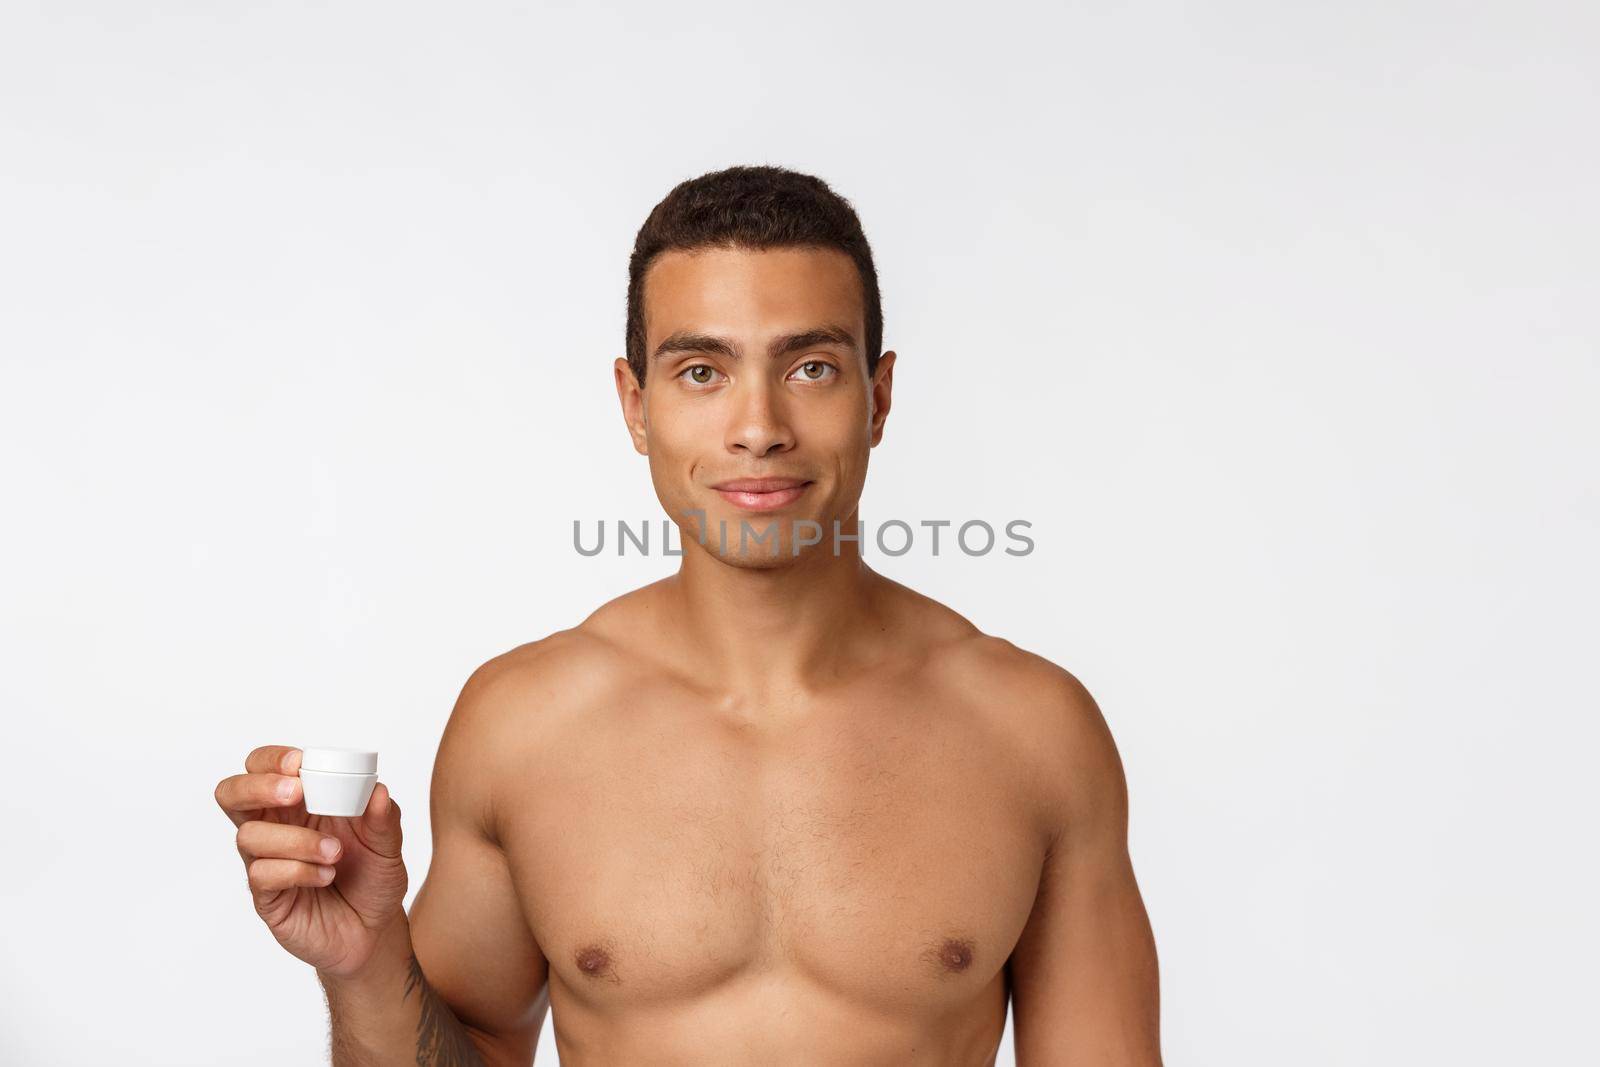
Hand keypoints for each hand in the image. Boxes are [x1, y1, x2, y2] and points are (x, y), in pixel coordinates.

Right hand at [215, 745, 408, 977]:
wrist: (375, 930)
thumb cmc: (373, 878)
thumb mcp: (388, 844)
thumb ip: (384, 817)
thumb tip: (377, 790)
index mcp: (299, 804)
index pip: (262, 767)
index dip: (272, 759)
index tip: (299, 763)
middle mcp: (275, 828)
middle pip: (231, 794)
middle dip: (257, 786)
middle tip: (296, 794)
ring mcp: (266, 862)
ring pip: (248, 836)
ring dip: (296, 839)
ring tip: (334, 854)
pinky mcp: (266, 897)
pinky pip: (261, 874)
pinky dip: (297, 871)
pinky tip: (325, 876)